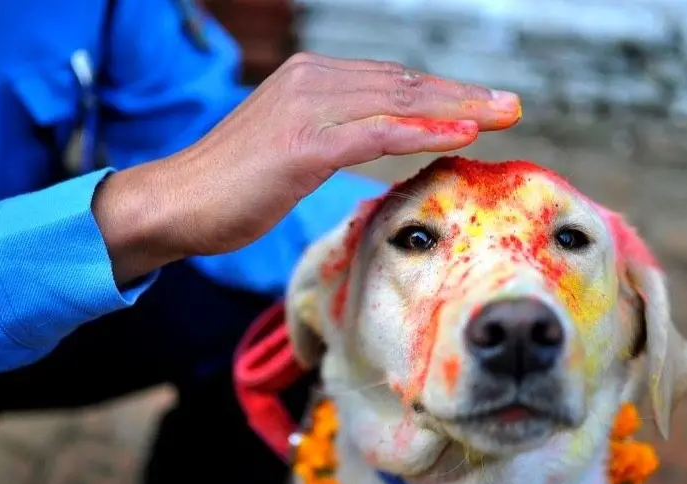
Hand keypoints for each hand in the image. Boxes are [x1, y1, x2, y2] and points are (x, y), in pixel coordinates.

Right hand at [95, 53, 521, 283]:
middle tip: (512, 105)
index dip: (440, 94)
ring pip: (399, 102)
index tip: (482, 106)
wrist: (175, 202)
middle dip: (462, 95)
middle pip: (404, 84)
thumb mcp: (287, 148)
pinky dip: (422, 130)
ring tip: (504, 114)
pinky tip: (461, 132)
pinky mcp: (303, 143)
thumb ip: (328, 134)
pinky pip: (377, 133)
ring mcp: (307, 108)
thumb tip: (367, 143)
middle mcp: (311, 80)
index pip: (390, 82)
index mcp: (309, 77)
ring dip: (457, 107)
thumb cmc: (228, 187)